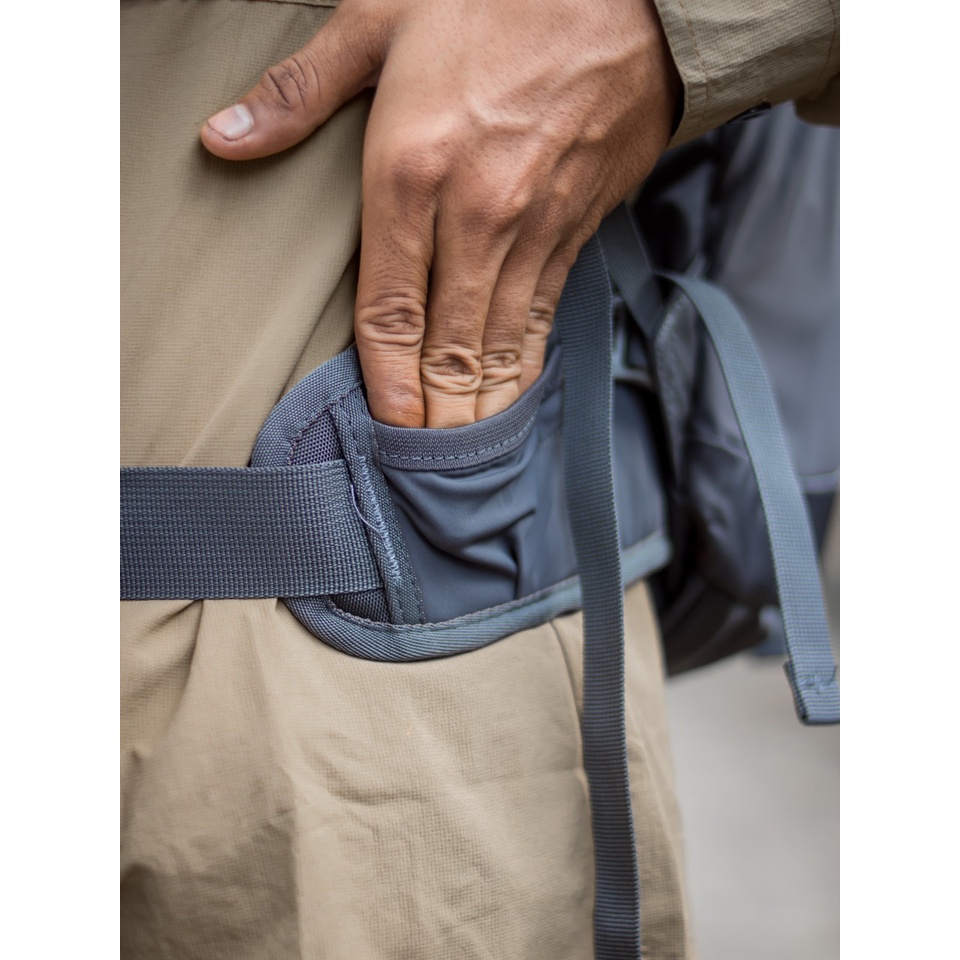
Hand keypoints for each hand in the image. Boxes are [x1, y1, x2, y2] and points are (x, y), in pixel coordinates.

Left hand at [201, 0, 678, 426]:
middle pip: (447, 345)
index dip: (384, 381)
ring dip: (481, 404)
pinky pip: (544, 314)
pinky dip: (526, 362)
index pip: (389, 309)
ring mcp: (531, 229)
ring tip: (468, 456)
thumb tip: (222, 139)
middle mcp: (475, 216)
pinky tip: (518, 393)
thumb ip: (299, 91)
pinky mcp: (574, 230)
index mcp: (411, 171)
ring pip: (499, 342)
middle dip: (434, 414)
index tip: (384, 426)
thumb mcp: (382, 16)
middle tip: (425, 469)